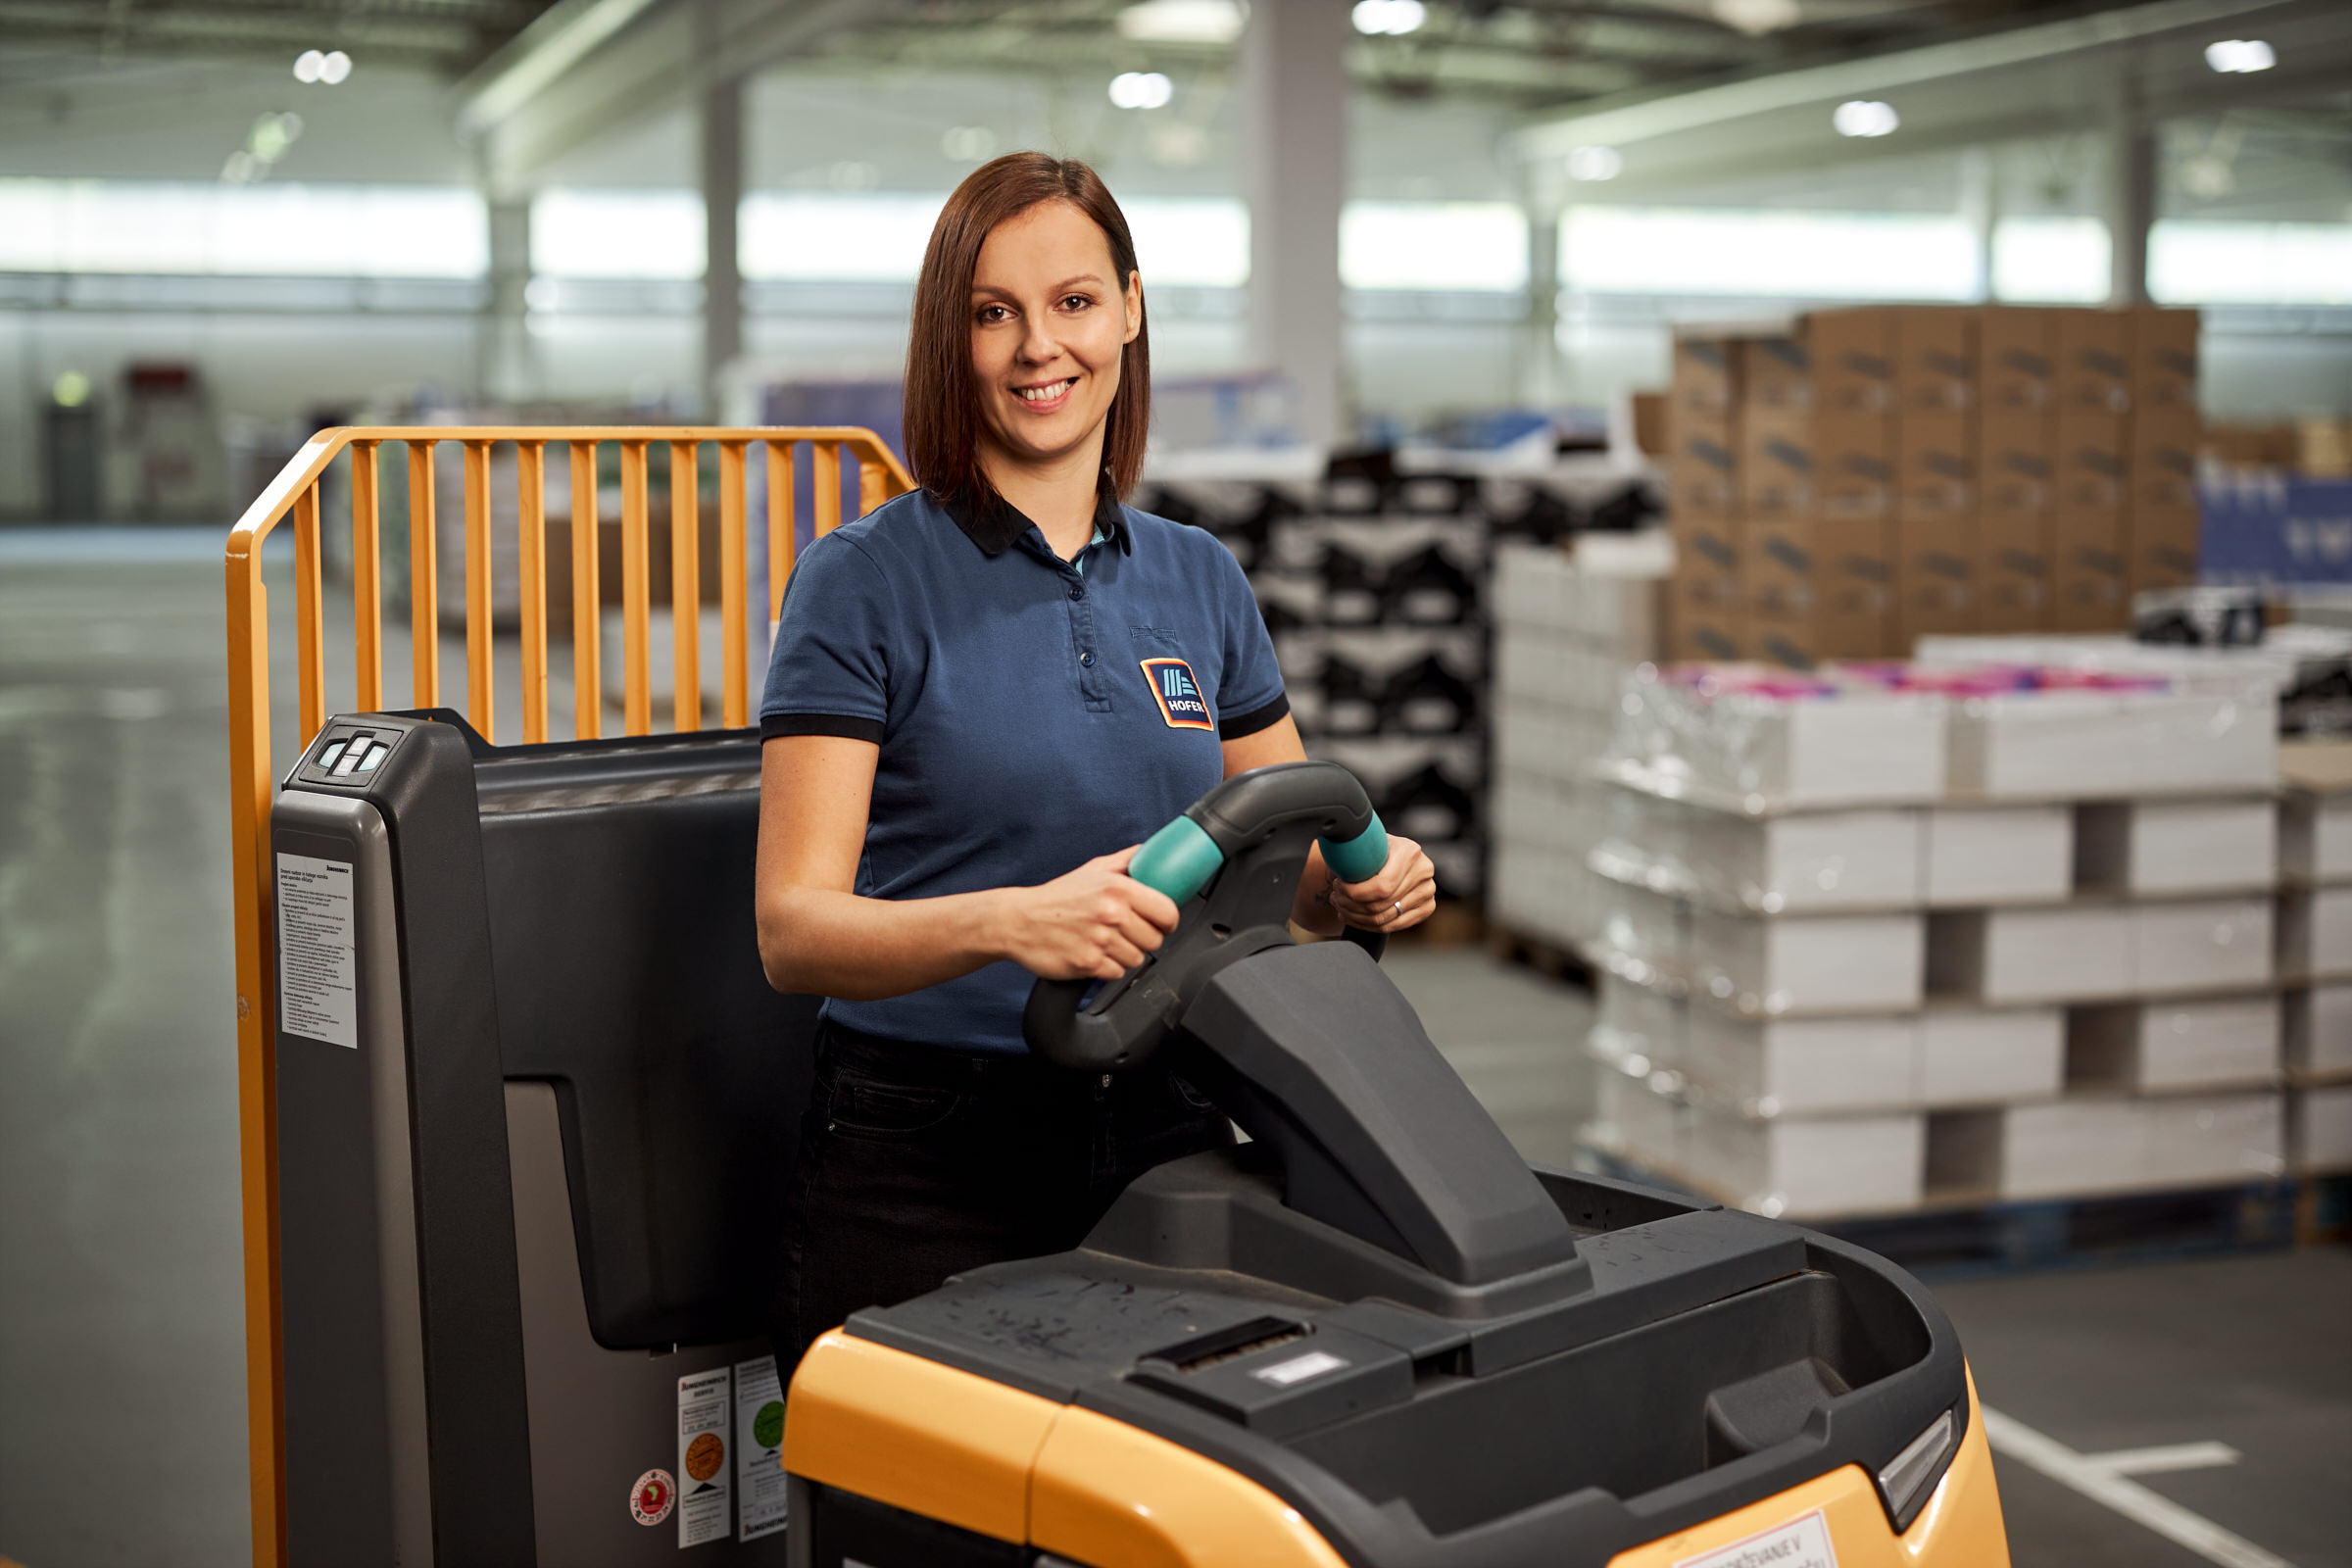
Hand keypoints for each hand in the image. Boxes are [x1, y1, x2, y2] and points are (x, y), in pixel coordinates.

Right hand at [1001, 846, 1181, 981]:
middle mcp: (1111, 912)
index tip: (1162, 924)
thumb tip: (1151, 852)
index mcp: (1117, 888)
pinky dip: (1108, 968)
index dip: (1168, 921)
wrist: (1017, 921)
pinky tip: (1093, 954)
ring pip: (1137, 959)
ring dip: (1124, 954)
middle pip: (1155, 940)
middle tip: (1125, 933)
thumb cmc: (1057, 897)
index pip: (1167, 911)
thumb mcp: (1093, 869)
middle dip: (1143, 939)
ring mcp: (1099, 940)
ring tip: (1105, 943)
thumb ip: (1126, 861)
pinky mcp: (1087, 963)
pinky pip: (1117, 973)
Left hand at [1328, 833, 1437, 933]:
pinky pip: (1392, 926)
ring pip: (1383, 919)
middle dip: (1350, 905)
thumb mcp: (1365, 842)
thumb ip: (1356, 851)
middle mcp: (1423, 871)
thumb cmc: (1372, 848)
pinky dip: (1367, 926)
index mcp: (1409, 851)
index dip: (1354, 893)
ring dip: (1355, 917)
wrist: (1391, 854)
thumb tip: (1338, 859)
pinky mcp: (1427, 907)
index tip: (1337, 887)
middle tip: (1335, 898)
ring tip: (1340, 907)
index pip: (1381, 886)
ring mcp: (1428, 891)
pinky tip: (1351, 917)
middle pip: (1380, 905)